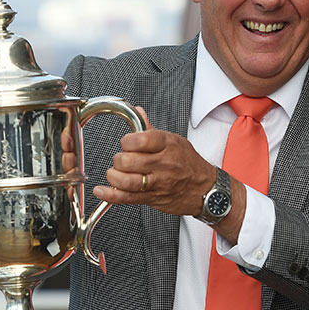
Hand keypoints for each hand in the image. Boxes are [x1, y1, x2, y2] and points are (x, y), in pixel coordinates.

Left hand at [92, 107, 217, 216]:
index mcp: (167, 145)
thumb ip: (150, 130)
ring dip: (114, 176)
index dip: (126, 141)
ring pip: (126, 180)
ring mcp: (157, 182)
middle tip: (122, 160)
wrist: (206, 190)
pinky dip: (111, 195)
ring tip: (115, 173)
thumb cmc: (190, 165)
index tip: (126, 144)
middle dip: (118, 159)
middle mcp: (162, 163)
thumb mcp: (174, 141)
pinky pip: (127, 198)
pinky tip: (102, 191)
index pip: (140, 139)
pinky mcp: (152, 198)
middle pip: (129, 161)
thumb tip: (137, 112)